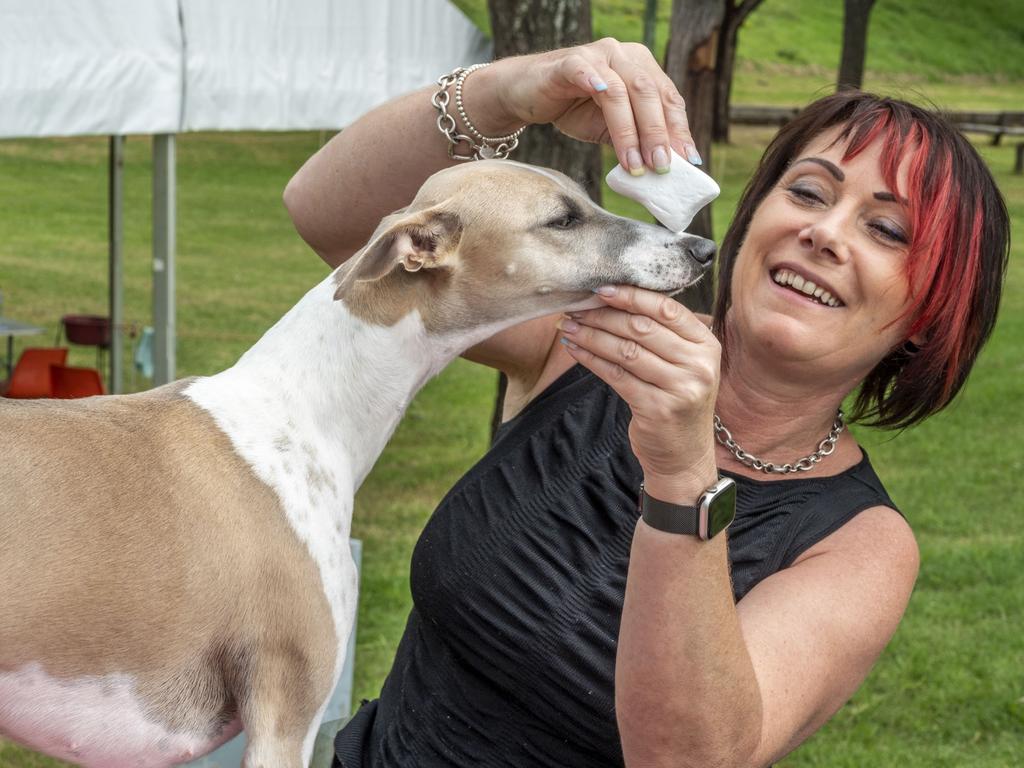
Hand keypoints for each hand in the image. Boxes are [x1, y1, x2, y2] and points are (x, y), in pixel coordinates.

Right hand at [479, 38, 698, 173]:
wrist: (527, 95)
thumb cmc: (573, 108)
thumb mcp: (611, 128)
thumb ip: (636, 139)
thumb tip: (663, 167)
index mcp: (642, 68)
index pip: (668, 99)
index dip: (680, 130)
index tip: (690, 161)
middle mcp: (624, 56)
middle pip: (650, 94)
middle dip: (658, 134)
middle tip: (661, 167)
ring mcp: (597, 55)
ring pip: (622, 91)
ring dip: (630, 132)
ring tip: (634, 164)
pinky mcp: (570, 62)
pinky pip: (587, 74)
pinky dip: (597, 84)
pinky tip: (602, 99)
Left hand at [558, 286, 719, 489]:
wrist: (684, 456)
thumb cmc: (676, 402)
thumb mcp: (683, 365)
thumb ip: (661, 335)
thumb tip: (613, 300)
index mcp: (707, 345)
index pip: (667, 309)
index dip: (632, 296)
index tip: (601, 288)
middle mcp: (699, 365)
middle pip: (642, 328)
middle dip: (604, 315)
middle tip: (576, 307)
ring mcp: (681, 388)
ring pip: (626, 350)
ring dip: (592, 335)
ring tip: (568, 326)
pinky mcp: (658, 409)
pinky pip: (616, 376)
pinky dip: (592, 359)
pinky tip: (575, 350)